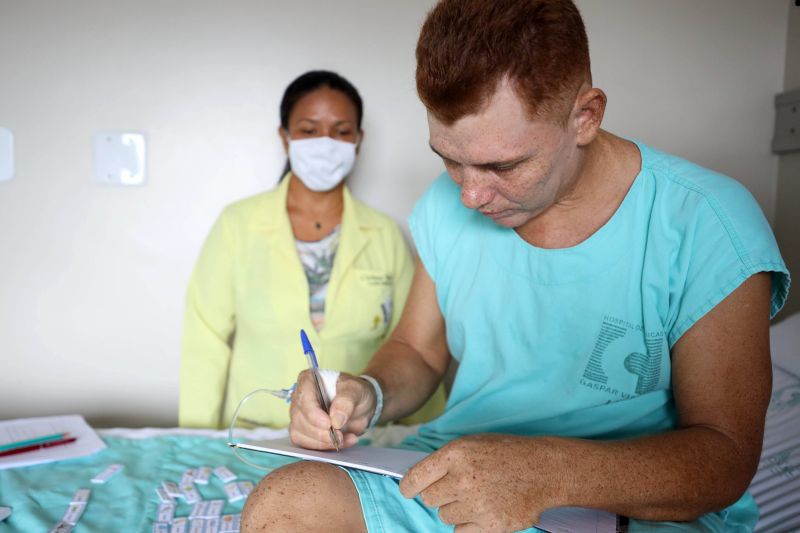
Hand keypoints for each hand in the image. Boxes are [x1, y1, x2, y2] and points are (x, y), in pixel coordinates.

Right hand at [288, 371, 376, 449]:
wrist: (360, 406)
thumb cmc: (356, 392)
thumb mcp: (356, 390)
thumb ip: (346, 402)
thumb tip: (335, 420)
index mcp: (309, 380)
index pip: (303, 397)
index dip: (313, 413)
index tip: (328, 424)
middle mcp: (299, 397)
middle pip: (300, 419)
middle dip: (321, 432)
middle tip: (341, 436)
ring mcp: (299, 416)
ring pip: (300, 434)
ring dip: (323, 442)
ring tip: (345, 439)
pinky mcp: (302, 432)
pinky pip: (304, 444)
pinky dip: (323, 447)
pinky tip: (340, 443)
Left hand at [399, 434, 561, 532]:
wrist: (543, 469)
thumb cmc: (507, 454)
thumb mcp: (472, 444)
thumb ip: (445, 461)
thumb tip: (418, 480)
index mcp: (456, 454)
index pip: (416, 478)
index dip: (409, 487)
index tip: (409, 491)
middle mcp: (463, 479)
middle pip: (429, 499)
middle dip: (440, 496)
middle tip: (459, 489)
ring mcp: (477, 504)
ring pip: (444, 516)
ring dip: (456, 510)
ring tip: (478, 496)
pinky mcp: (490, 525)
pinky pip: (460, 532)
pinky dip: (468, 524)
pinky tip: (483, 510)